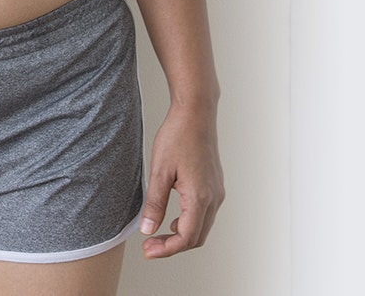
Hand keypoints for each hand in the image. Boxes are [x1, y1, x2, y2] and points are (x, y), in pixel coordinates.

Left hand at [140, 106, 224, 258]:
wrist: (196, 114)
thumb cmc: (177, 137)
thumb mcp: (159, 171)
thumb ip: (154, 203)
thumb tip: (147, 229)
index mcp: (200, 197)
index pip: (186, 238)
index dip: (166, 249)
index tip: (147, 250)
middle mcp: (214, 198)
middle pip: (197, 238)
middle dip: (173, 247)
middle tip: (149, 247)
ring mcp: (217, 192)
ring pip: (202, 228)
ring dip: (181, 236)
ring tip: (157, 235)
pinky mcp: (215, 186)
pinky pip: (205, 215)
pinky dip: (189, 224)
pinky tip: (171, 219)